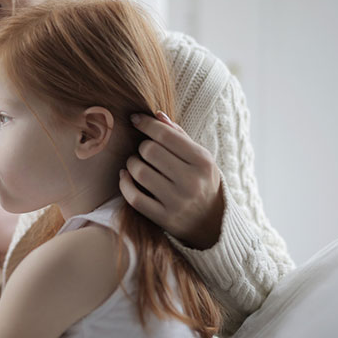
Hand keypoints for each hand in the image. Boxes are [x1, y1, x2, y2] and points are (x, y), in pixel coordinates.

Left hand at [119, 112, 223, 249]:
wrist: (212, 222)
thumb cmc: (202, 181)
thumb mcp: (200, 157)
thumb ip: (179, 135)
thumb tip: (157, 115)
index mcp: (202, 161)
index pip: (165, 135)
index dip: (146, 123)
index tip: (135, 119)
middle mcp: (192, 182)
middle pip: (149, 151)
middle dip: (141, 146)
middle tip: (143, 150)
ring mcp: (177, 202)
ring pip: (140, 172)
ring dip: (131, 163)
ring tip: (136, 163)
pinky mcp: (164, 218)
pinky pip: (134, 198)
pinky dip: (125, 184)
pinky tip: (126, 176)